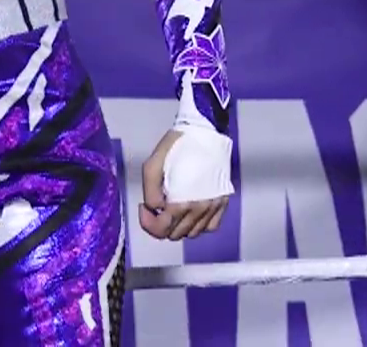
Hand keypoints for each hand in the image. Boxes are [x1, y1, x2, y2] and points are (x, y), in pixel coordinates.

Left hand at [139, 127, 229, 241]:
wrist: (205, 132)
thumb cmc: (177, 146)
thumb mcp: (152, 165)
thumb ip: (150, 192)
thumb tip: (156, 209)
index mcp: (182, 202)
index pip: (162, 230)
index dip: (147, 223)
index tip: (144, 208)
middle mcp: (200, 210)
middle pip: (176, 234)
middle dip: (160, 224)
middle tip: (155, 206)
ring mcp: (214, 207)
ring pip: (192, 233)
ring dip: (178, 226)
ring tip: (171, 208)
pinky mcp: (223, 202)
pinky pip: (210, 227)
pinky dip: (198, 226)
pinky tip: (190, 213)